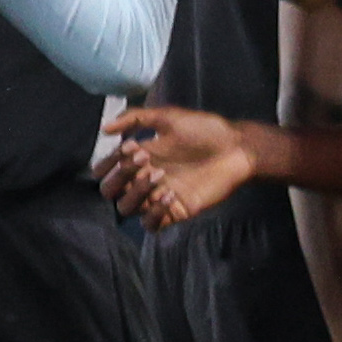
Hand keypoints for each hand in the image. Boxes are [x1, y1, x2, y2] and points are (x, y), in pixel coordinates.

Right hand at [98, 102, 257, 230]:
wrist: (237, 148)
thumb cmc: (206, 130)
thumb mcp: (169, 117)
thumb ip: (136, 118)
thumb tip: (105, 128)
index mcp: (138, 159)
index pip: (104, 170)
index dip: (107, 163)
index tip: (128, 148)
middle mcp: (143, 180)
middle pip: (110, 191)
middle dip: (120, 175)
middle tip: (143, 159)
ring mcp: (158, 197)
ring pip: (126, 208)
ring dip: (136, 193)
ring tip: (158, 176)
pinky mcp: (175, 211)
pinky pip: (151, 224)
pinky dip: (153, 213)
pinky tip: (169, 196)